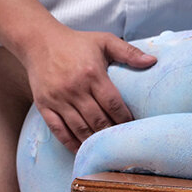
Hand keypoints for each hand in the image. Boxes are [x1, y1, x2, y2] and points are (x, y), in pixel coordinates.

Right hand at [19, 25, 156, 152]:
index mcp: (92, 74)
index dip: (125, 119)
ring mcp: (58, 99)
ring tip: (107, 150)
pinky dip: (71, 143)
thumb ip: (129, 52)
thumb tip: (153, 61)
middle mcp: (74, 88)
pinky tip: (82, 151)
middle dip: (113, 134)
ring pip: (80, 128)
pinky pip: (58, 130)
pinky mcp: (44, 105)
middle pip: (98, 120)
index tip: (135, 128)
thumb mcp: (104, 41)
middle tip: (124, 143)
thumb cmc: (76, 43)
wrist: (38, 41)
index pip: (113, 104)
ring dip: (95, 142)